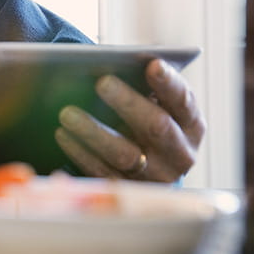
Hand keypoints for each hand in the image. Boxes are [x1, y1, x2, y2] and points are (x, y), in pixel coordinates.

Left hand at [54, 59, 204, 181]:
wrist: (149, 170)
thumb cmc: (144, 121)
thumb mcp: (153, 106)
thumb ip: (142, 88)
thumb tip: (107, 64)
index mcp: (190, 125)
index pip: (183, 102)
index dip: (169, 83)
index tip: (152, 64)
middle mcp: (180, 153)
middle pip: (157, 127)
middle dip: (129, 103)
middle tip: (102, 82)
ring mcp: (156, 176)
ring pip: (126, 154)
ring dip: (95, 132)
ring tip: (68, 113)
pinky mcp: (128, 190)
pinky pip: (103, 172)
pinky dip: (81, 153)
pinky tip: (62, 134)